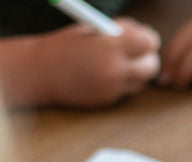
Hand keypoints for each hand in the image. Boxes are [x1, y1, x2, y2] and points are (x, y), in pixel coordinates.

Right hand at [30, 18, 159, 107]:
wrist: (40, 72)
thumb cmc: (65, 45)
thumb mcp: (92, 30)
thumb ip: (121, 32)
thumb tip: (147, 37)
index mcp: (109, 46)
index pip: (148, 43)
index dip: (149, 39)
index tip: (145, 38)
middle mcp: (114, 69)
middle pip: (151, 66)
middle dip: (149, 58)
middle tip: (142, 53)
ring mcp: (112, 88)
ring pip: (141, 81)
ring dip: (137, 72)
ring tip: (118, 62)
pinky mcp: (107, 100)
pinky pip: (126, 91)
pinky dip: (123, 83)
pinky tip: (104, 75)